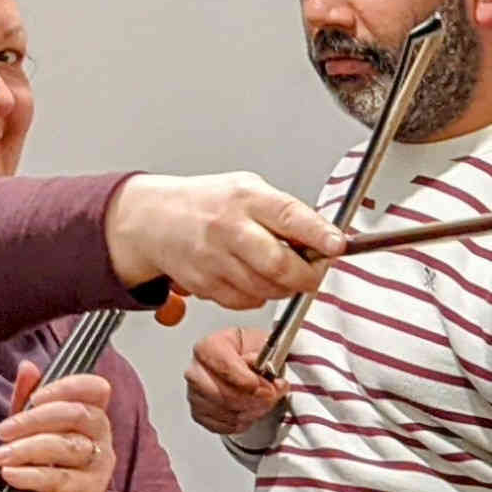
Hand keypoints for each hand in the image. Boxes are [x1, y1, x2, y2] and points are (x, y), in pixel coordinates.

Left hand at [0, 362, 113, 491]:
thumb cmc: (42, 465)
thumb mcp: (33, 429)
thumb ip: (29, 399)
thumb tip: (28, 367)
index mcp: (92, 415)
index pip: (96, 389)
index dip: (69, 387)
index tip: (36, 397)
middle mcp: (101, 438)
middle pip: (78, 415)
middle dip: (35, 419)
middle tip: (3, 430)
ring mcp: (98, 466)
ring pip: (68, 447)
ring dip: (27, 448)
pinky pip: (60, 479)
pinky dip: (31, 475)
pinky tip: (10, 474)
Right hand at [106, 173, 340, 308]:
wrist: (153, 220)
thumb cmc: (207, 203)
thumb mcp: (249, 189)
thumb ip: (286, 212)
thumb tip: (323, 238)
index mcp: (245, 198)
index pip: (288, 216)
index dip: (317, 234)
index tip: (337, 245)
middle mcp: (228, 229)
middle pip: (278, 265)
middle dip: (307, 275)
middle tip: (315, 272)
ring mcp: (214, 260)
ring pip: (266, 290)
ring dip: (284, 287)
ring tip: (281, 270)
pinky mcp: (204, 284)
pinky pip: (246, 301)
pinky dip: (257, 295)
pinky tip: (252, 277)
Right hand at [184, 327, 285, 435]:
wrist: (249, 366)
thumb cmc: (252, 354)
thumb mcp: (264, 346)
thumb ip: (266, 357)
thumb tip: (267, 370)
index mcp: (210, 347)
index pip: (221, 364)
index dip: (244, 378)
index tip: (263, 385)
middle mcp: (197, 369)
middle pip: (221, 393)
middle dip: (252, 399)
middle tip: (271, 396)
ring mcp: (195, 393)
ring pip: (223, 411)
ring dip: (250, 412)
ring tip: (264, 404)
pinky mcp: (199, 413)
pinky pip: (219, 425)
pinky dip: (240, 423)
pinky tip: (250, 412)